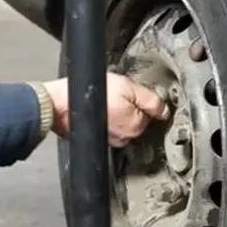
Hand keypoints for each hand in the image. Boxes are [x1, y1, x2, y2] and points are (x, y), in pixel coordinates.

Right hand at [42, 73, 169, 147]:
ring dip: (119, 113)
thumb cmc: (92, 94)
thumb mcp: (127, 87)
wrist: (61, 105)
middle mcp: (126, 138)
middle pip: (137, 118)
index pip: (150, 111)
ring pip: (124, 123)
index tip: (130, 92)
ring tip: (106, 101)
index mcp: (136, 126)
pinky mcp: (100, 139)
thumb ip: (151, 100)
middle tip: (116, 95)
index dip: (141, 98)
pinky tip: (100, 110)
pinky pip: (110, 127)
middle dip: (130, 106)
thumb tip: (165, 111)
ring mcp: (112, 140)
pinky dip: (108, 120)